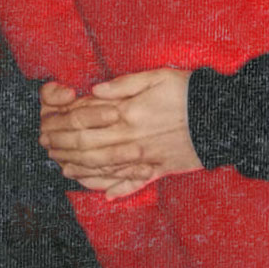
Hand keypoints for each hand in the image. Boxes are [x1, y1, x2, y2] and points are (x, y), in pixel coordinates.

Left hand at [38, 70, 201, 199]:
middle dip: (61, 147)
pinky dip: (110, 188)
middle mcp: (130, 141)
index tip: (47, 121)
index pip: (84, 121)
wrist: (223, 119)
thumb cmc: (189, 93)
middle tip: (45, 144)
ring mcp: (142, 159)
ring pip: (101, 169)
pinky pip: (128, 183)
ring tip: (62, 166)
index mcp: (127, 115)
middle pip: (86, 148)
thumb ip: (124, 84)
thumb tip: (95, 92)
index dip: (61, 122)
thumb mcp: (158, 76)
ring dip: (78, 168)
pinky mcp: (157, 171)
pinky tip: (100, 191)